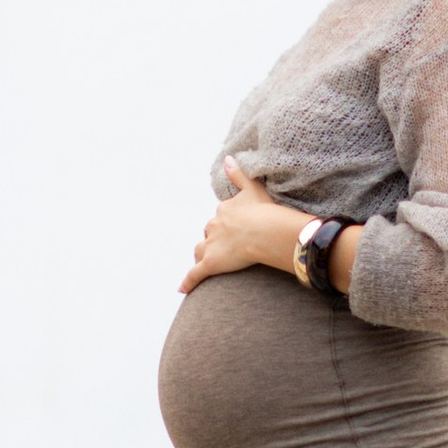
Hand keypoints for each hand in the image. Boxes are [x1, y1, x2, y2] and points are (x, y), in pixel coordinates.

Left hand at [179, 158, 304, 294]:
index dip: (226, 224)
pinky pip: (195, 274)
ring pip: (201, 251)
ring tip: (208, 263)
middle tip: (228, 246)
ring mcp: (211, 246)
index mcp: (222, 211)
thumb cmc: (263, 210)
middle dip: (215, 239)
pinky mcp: (211, 264)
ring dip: (203, 255)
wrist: (264, 231)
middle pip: (209, 234)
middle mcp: (213, 227)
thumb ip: (239, 174)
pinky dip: (188, 282)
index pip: (220, 218)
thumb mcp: (252, 188)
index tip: (236, 228)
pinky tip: (183, 290)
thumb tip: (227, 158)